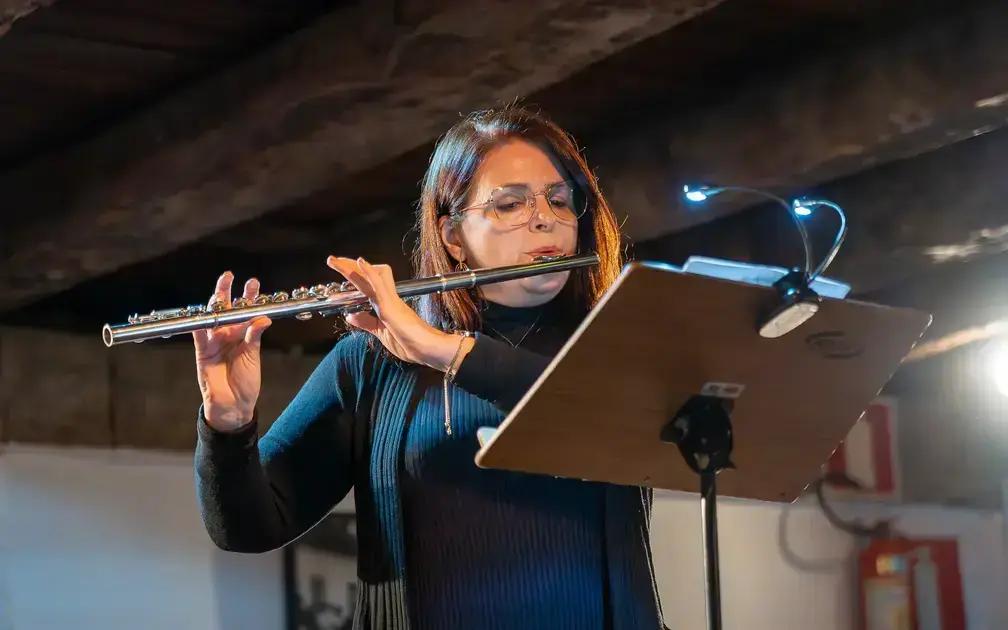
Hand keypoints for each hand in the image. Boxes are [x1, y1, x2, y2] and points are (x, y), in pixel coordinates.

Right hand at [192, 271, 271, 431]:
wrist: (234, 404)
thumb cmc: (246, 381)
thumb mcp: (253, 355)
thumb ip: (255, 336)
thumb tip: (263, 318)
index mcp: (243, 333)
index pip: (245, 310)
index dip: (248, 296)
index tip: (253, 282)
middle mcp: (227, 334)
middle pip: (225, 309)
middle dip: (226, 291)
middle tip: (229, 275)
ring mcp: (214, 342)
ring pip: (211, 318)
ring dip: (214, 306)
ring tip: (219, 294)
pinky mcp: (203, 352)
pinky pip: (199, 335)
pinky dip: (200, 325)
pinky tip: (202, 313)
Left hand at [327, 256, 473, 369]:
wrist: (427, 350)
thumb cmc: (409, 343)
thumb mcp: (380, 333)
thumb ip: (366, 322)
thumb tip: (350, 315)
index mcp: (385, 304)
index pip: (366, 285)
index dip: (353, 277)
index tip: (340, 272)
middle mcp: (387, 298)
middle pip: (365, 276)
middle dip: (347, 267)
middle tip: (332, 260)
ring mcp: (389, 300)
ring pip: (369, 277)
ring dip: (351, 268)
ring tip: (335, 261)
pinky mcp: (390, 305)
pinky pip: (379, 285)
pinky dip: (368, 273)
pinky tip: (359, 263)